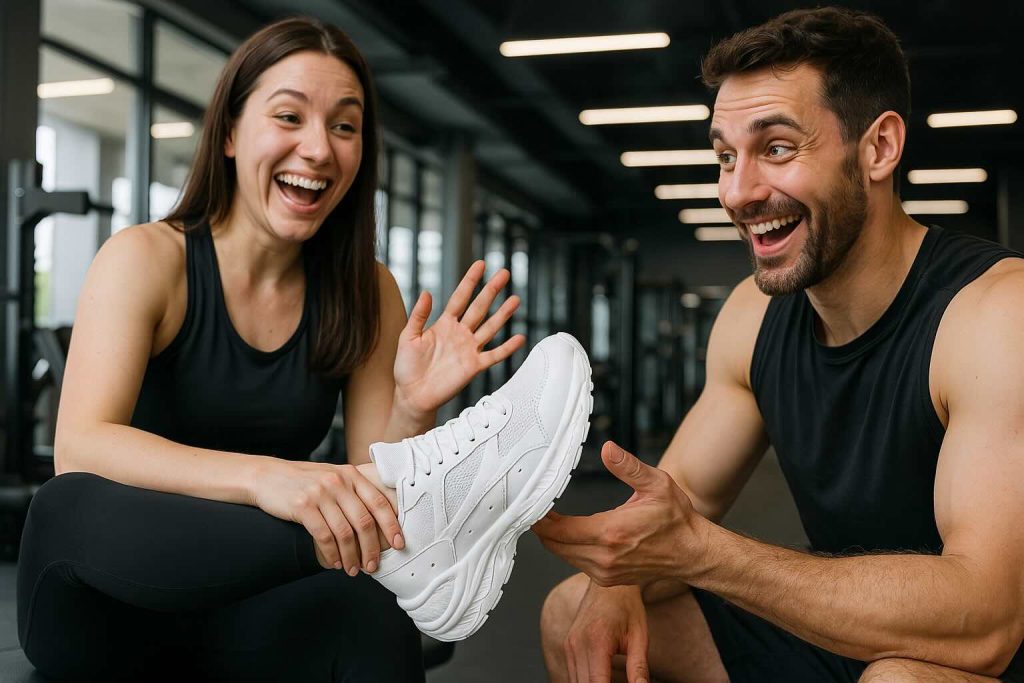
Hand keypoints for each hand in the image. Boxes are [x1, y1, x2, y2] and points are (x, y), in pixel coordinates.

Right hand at [248, 458, 403, 575]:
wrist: (267, 476)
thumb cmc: (305, 482)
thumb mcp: (333, 477)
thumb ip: (354, 491)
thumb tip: (380, 521)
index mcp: (351, 475)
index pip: (379, 502)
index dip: (392, 525)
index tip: (400, 544)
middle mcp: (339, 482)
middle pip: (364, 521)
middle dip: (372, 548)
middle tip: (372, 566)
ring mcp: (320, 493)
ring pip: (345, 533)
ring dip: (351, 556)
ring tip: (353, 570)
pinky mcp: (303, 506)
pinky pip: (324, 536)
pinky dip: (332, 554)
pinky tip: (334, 563)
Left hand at [393, 260, 524, 417]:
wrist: (412, 395)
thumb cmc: (406, 367)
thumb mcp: (408, 337)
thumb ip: (419, 316)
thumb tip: (427, 292)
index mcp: (443, 324)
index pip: (460, 297)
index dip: (470, 281)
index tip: (481, 264)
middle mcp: (459, 334)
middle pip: (479, 308)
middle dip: (492, 290)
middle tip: (504, 274)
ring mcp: (469, 349)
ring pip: (490, 327)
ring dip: (503, 314)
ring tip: (516, 299)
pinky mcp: (474, 367)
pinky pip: (494, 355)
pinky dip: (507, 348)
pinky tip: (519, 338)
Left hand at [534, 441, 705, 587]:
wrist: (692, 553)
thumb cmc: (676, 520)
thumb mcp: (656, 484)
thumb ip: (628, 467)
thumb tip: (607, 450)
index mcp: (610, 532)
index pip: (559, 530)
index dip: (540, 518)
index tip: (532, 505)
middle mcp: (604, 557)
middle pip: (554, 545)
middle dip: (542, 528)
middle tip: (535, 509)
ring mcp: (605, 572)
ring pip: (564, 556)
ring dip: (554, 539)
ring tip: (548, 519)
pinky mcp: (608, 580)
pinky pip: (577, 564)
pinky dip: (568, 549)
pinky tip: (570, 534)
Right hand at [564, 583, 649, 682]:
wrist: (608, 583)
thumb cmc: (627, 605)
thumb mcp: (640, 636)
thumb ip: (639, 667)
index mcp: (597, 641)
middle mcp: (577, 644)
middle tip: (621, 681)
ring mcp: (569, 645)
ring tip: (613, 679)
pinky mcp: (568, 645)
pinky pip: (572, 674)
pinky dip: (586, 681)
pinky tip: (602, 679)